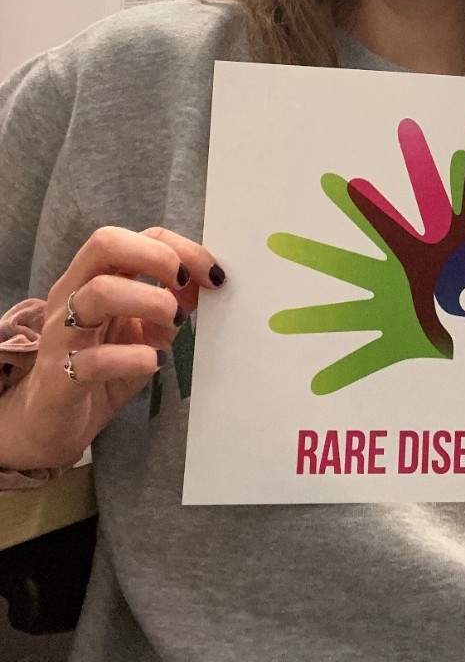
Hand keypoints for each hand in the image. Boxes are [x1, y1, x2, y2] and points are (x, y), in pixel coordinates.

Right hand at [0, 227, 224, 470]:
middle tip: (184, 287)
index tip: (213, 273)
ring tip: (174, 324)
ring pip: (100, 292)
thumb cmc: (102, 367)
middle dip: (157, 257)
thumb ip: (172, 302)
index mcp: (92, 277)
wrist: (55, 423)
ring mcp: (62, 332)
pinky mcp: (60, 375)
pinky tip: (153, 363)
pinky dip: (134, 358)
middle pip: (105, 244)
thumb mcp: (145, 329)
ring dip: (151, 301)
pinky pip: (95, 358)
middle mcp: (72, 295)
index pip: (131, 237)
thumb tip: (206, 280)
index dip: (178, 247)